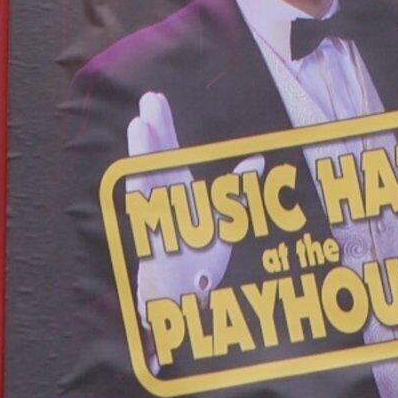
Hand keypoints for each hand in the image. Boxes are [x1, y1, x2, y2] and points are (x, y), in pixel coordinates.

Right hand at [125, 91, 230, 301]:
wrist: (186, 299)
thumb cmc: (200, 260)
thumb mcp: (225, 221)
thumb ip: (236, 191)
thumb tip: (256, 163)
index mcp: (177, 191)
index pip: (168, 151)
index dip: (162, 126)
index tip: (155, 99)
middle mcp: (164, 200)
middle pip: (157, 159)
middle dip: (153, 130)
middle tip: (149, 99)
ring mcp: (156, 219)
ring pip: (148, 181)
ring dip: (144, 155)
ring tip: (140, 125)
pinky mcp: (154, 241)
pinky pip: (148, 215)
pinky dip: (145, 195)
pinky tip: (140, 172)